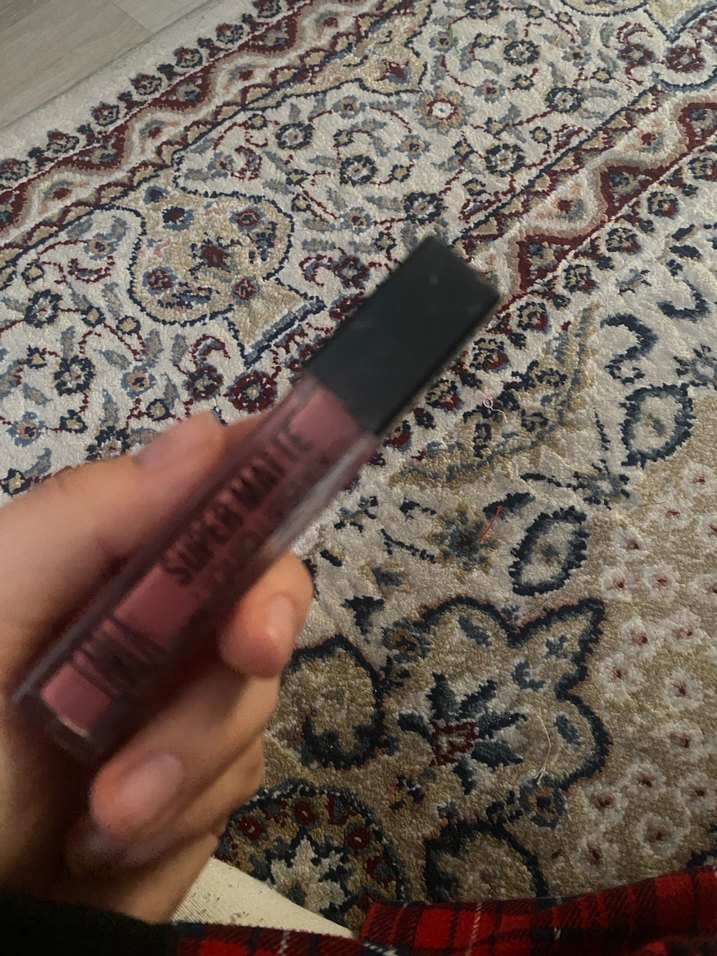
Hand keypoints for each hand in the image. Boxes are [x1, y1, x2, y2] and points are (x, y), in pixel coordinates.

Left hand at [0, 414, 311, 921]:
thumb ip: (85, 518)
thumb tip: (206, 434)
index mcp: (111, 560)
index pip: (213, 494)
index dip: (266, 485)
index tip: (293, 487)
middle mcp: (159, 618)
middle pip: (265, 589)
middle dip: (260, 625)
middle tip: (248, 653)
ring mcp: (186, 699)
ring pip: (255, 697)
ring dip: (188, 757)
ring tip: (103, 816)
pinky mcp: (204, 779)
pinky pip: (242, 775)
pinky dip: (185, 812)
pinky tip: (111, 841)